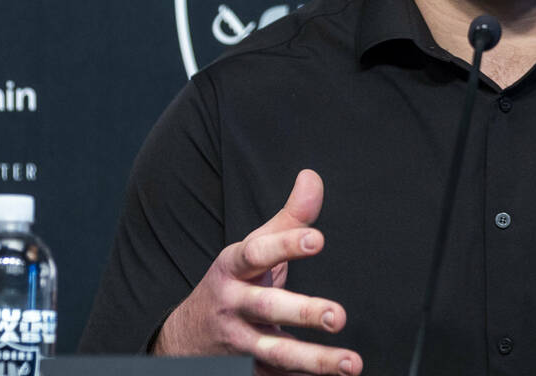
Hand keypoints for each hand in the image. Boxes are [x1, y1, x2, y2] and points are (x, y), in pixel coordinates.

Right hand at [154, 169, 362, 374]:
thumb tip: (312, 178)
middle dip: (303, 311)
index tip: (317, 239)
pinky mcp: (247, 370)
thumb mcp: (252, 249)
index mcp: (233, 268)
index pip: (256, 252)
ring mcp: (238, 342)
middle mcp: (233, 305)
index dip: (285, 245)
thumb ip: (288, 219)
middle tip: (338, 316)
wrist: (185, 336)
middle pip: (267, 308)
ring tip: (350, 363)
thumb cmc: (234, 283)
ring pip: (276, 353)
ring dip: (315, 361)